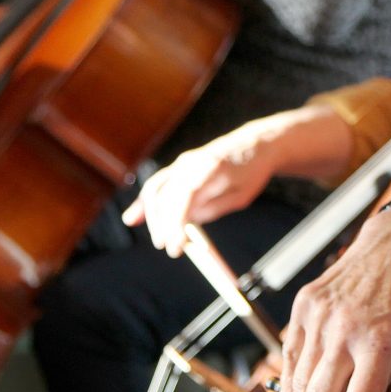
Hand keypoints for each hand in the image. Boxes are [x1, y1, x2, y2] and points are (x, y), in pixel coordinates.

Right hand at [125, 122, 292, 254]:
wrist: (256, 144)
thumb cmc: (251, 171)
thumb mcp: (240, 195)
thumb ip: (213, 208)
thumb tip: (187, 224)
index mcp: (209, 167)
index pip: (184, 196)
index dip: (175, 222)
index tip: (175, 245)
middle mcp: (191, 161)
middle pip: (165, 193)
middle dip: (162, 224)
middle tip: (167, 247)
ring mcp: (183, 162)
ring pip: (156, 188)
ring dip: (149, 214)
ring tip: (153, 237)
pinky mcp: (180, 167)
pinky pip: (158, 185)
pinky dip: (146, 202)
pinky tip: (134, 217)